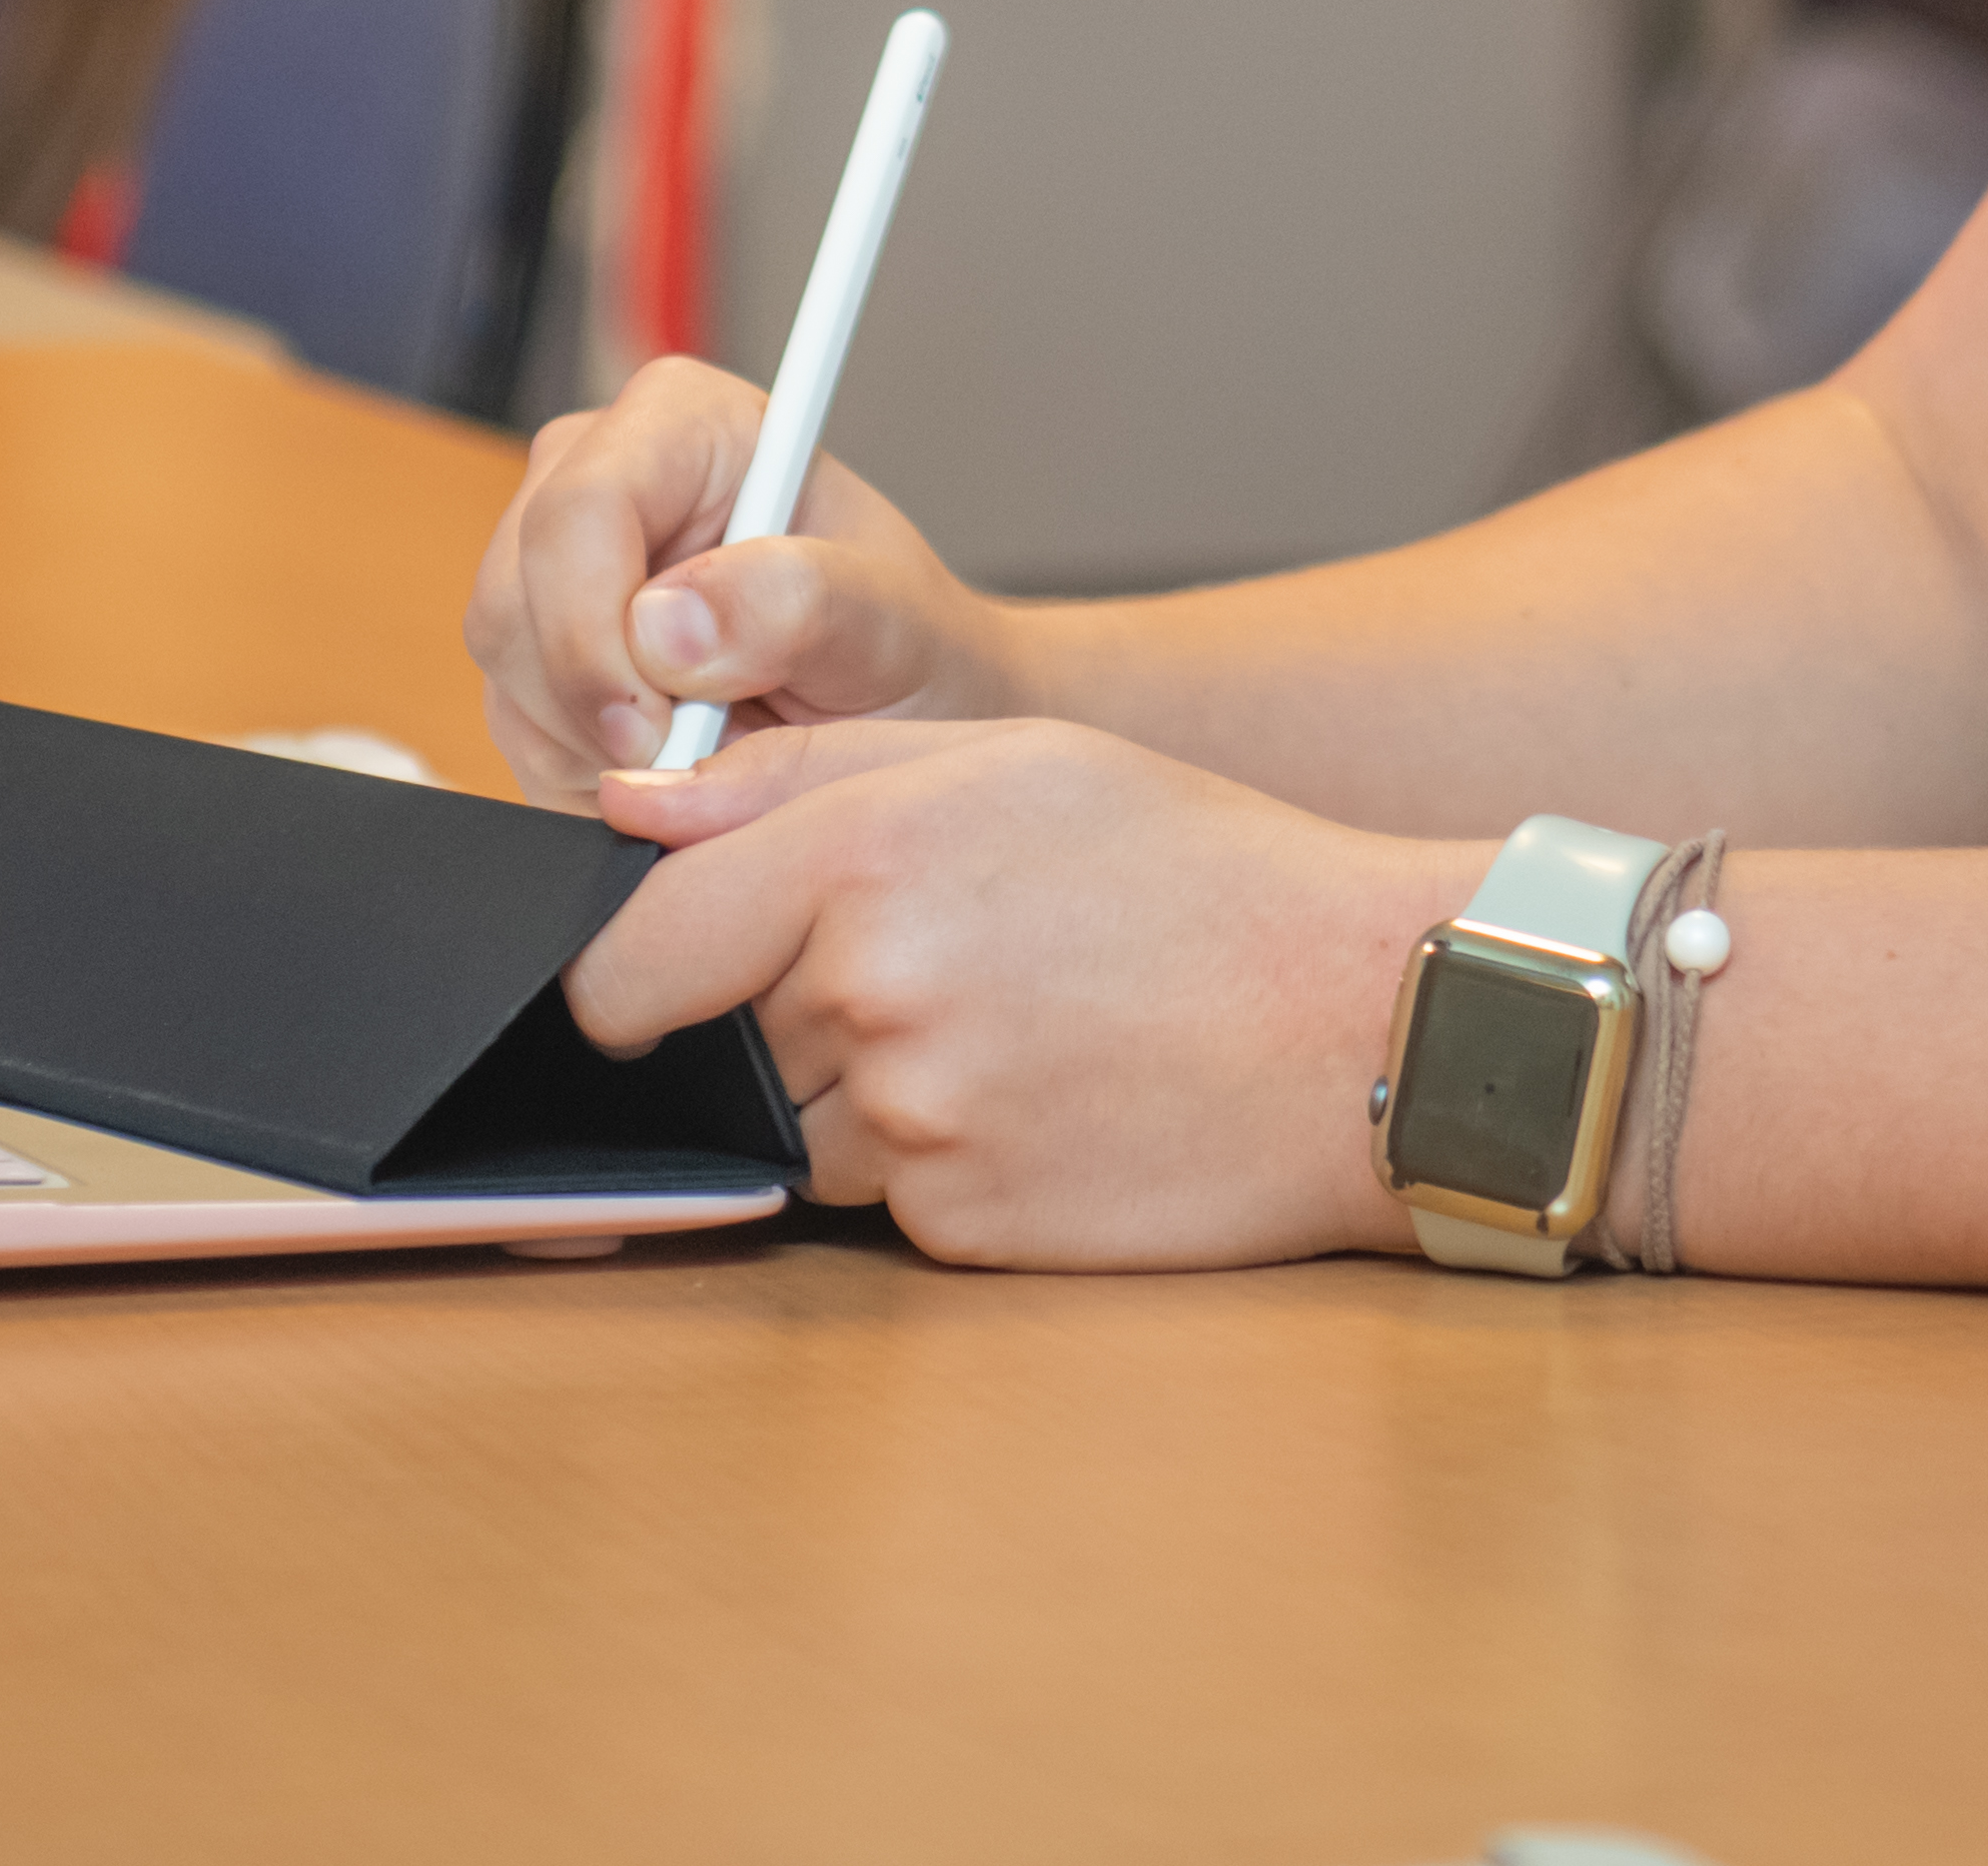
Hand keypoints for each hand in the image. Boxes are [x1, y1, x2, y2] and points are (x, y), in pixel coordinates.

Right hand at [463, 356, 1024, 806]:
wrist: (897, 705)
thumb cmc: (902, 641)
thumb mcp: (887, 621)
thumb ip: (796, 603)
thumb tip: (665, 625)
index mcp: (684, 422)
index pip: (578, 511)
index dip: (593, 632)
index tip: (654, 726)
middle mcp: (597, 474)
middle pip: (516, 599)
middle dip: (599, 706)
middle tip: (701, 752)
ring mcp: (554, 564)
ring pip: (506, 674)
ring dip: (597, 747)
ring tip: (713, 743)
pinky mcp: (536, 648)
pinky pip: (515, 729)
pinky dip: (587, 772)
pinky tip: (673, 760)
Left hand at [565, 717, 1438, 1266]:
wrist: (1367, 1022)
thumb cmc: (1201, 871)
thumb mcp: (1011, 758)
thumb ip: (798, 774)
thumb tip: (626, 813)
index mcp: (865, 856)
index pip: (632, 952)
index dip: (620, 975)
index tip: (640, 985)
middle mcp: (873, 997)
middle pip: (714, 1040)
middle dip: (775, 1016)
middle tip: (924, 973)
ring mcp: (917, 1126)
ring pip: (791, 1128)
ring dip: (851, 1093)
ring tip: (1002, 1029)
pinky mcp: (964, 1229)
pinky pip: (886, 1199)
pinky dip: (934, 1159)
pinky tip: (1043, 1098)